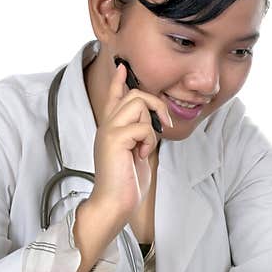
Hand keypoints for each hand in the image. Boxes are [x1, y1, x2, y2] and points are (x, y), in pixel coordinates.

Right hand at [91, 62, 173, 220]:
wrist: (113, 204)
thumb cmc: (126, 184)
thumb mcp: (136, 153)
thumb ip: (140, 136)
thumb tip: (153, 123)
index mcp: (111, 129)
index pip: (113, 98)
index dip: (119, 82)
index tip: (122, 68)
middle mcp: (107, 125)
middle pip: (135, 95)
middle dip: (156, 105)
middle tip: (164, 124)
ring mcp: (109, 131)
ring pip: (138, 104)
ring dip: (150, 126)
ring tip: (145, 148)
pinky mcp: (115, 139)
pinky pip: (142, 127)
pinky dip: (149, 142)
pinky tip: (141, 156)